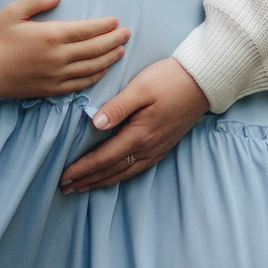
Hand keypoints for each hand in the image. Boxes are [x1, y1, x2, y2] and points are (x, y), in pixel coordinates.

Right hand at [0, 0, 129, 101]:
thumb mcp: (12, 12)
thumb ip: (37, 0)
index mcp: (51, 35)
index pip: (87, 30)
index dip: (104, 25)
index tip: (116, 21)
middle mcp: (58, 57)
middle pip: (95, 48)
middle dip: (114, 40)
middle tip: (127, 34)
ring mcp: (57, 75)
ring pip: (92, 67)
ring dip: (109, 58)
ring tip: (120, 50)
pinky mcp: (53, 89)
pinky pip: (81, 84)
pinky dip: (95, 76)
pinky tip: (102, 70)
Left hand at [58, 58, 207, 191]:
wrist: (203, 82)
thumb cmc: (169, 79)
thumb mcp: (140, 88)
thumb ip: (117, 107)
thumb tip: (95, 124)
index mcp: (139, 135)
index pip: (103, 158)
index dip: (82, 169)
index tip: (64, 176)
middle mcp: (147, 148)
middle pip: (112, 171)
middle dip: (87, 180)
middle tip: (65, 188)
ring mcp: (157, 149)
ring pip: (124, 173)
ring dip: (102, 181)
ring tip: (84, 187)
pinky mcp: (164, 146)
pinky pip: (137, 169)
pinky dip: (120, 176)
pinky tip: (114, 176)